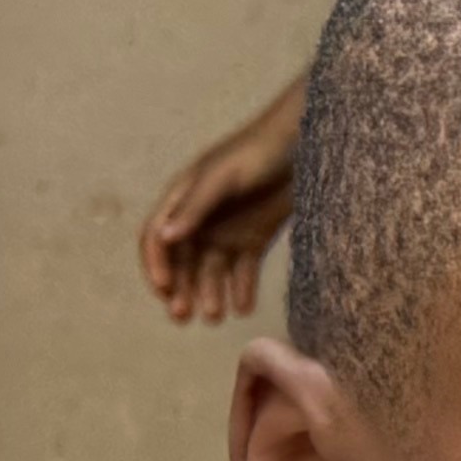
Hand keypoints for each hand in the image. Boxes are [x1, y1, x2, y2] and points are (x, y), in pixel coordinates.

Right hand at [140, 66, 307, 324]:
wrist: (304, 143)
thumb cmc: (258, 151)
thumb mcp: (223, 177)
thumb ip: (195, 206)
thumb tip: (164, 237)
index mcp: (181, 200)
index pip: (156, 240)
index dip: (156, 266)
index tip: (165, 290)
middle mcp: (199, 220)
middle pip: (182, 262)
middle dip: (181, 289)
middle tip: (185, 317)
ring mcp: (226, 230)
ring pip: (211, 271)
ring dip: (210, 294)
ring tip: (217, 317)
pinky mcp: (254, 238)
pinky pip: (243, 270)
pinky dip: (241, 290)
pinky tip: (244, 308)